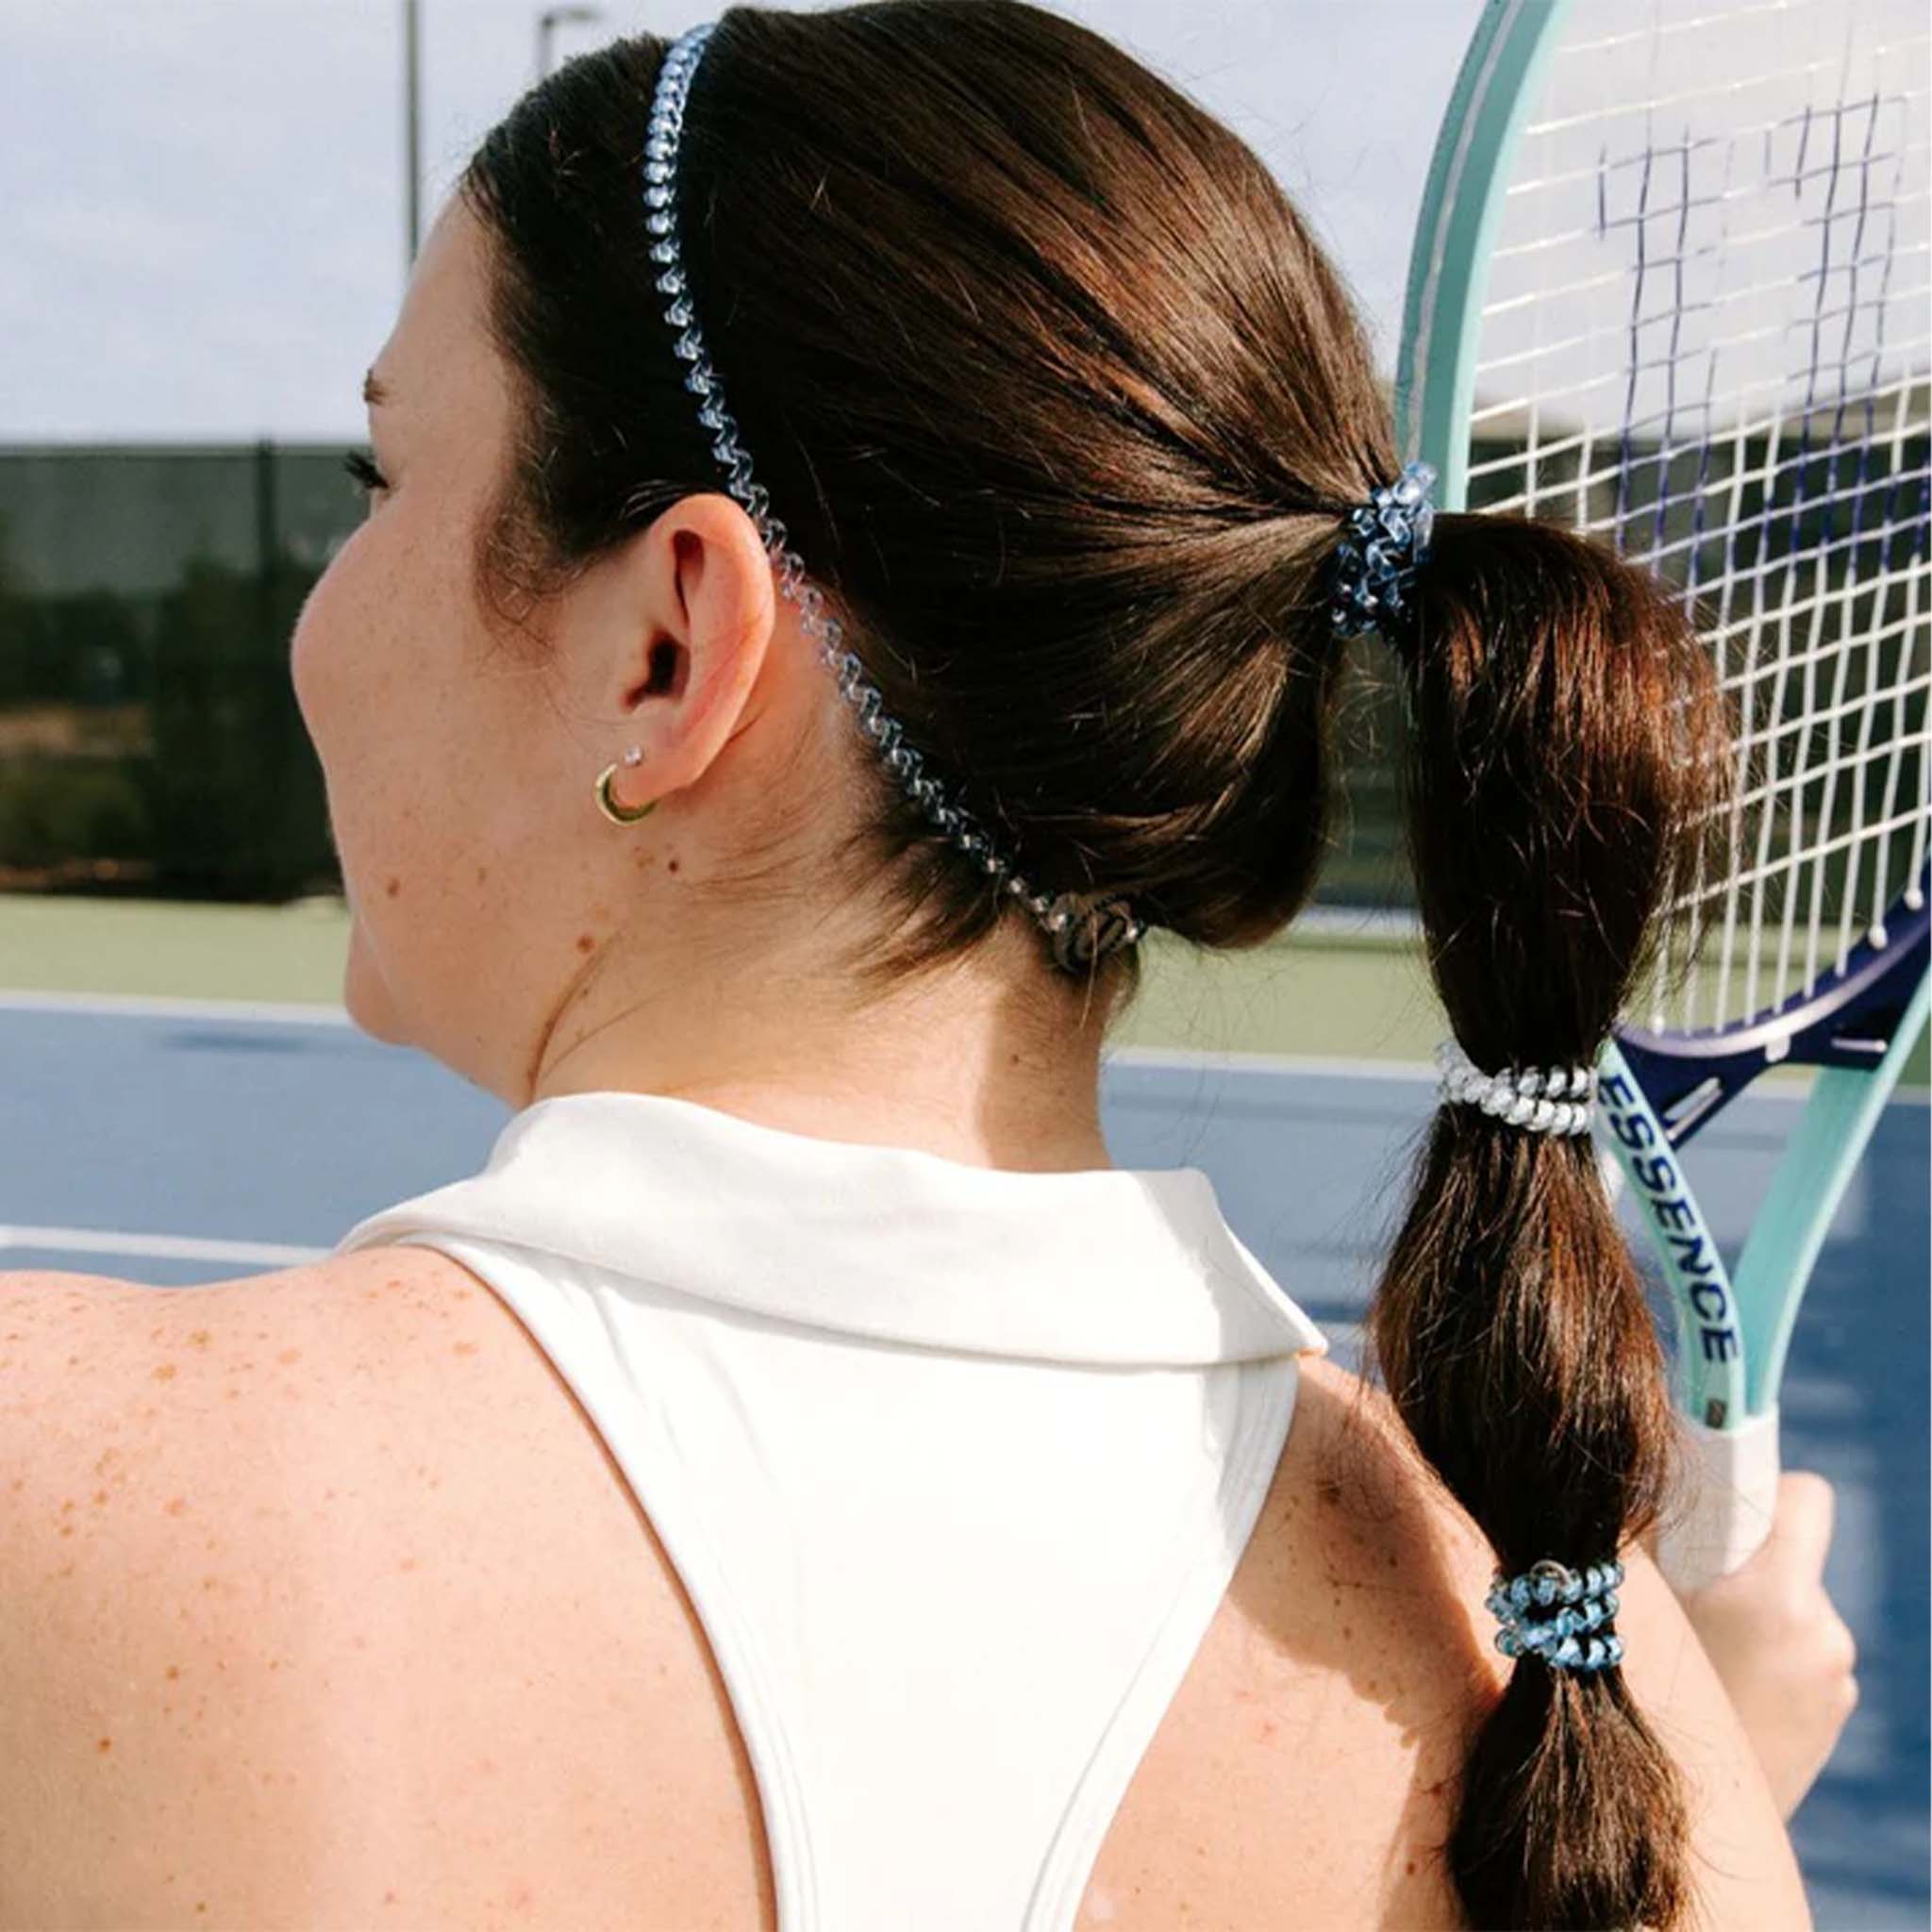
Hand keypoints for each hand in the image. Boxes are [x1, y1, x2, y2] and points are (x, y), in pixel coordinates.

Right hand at [1673, 1470, 1858, 1818]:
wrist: (1683, 1817)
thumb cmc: (1647, 1697)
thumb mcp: (1639, 1607)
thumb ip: (1650, 1538)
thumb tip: (1644, 1468)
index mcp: (1778, 1595)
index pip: (1806, 1497)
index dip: (1764, 1491)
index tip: (1724, 1513)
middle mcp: (1823, 1633)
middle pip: (1792, 1559)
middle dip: (1749, 1566)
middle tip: (1695, 1598)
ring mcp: (1835, 1679)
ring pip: (1796, 1610)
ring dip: (1759, 1618)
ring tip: (1706, 1659)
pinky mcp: (1834, 1714)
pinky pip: (1803, 1657)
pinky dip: (1770, 1662)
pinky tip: (1727, 1692)